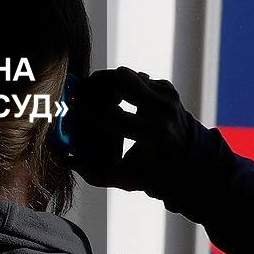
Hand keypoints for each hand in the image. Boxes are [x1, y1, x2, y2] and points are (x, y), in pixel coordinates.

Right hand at [70, 67, 192, 196]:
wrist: (190, 159)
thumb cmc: (153, 173)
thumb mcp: (126, 179)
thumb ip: (94, 172)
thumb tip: (63, 158)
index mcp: (154, 137)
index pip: (113, 117)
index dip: (88, 110)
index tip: (71, 105)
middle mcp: (163, 112)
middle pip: (122, 81)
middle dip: (96, 82)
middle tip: (80, 90)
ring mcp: (167, 96)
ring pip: (127, 74)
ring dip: (107, 80)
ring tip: (93, 91)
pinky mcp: (167, 88)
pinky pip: (137, 78)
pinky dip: (122, 84)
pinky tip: (114, 96)